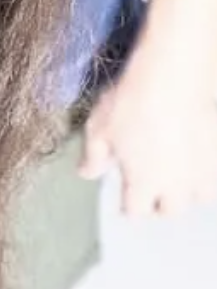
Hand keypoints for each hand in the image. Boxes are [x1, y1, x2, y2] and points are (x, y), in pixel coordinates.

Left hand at [80, 50, 216, 215]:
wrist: (174, 77)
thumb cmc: (131, 102)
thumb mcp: (99, 128)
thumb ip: (94, 156)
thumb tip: (86, 174)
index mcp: (143, 183)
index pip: (136, 211)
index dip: (129, 208)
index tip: (126, 202)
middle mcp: (176, 185)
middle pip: (170, 209)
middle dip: (158, 204)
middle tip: (151, 192)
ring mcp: (203, 171)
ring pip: (199, 197)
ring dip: (187, 193)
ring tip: (178, 179)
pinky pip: (216, 177)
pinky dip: (208, 175)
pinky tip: (200, 162)